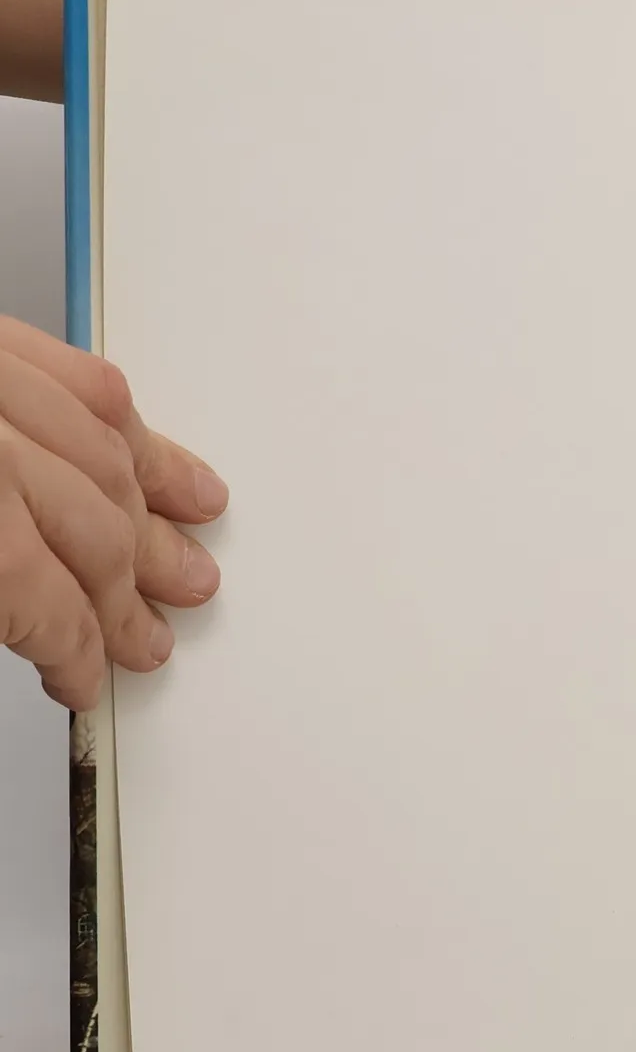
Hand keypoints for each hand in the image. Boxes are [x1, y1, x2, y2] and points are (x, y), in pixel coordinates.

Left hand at [0, 315, 225, 708]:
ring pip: (105, 446)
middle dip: (129, 593)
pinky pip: (76, 373)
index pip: (45, 598)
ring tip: (193, 540)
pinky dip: (121, 417)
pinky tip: (142, 444)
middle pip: (93, 527)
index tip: (83, 678)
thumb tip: (26, 627)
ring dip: (157, 502)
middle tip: (148, 631)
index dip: (77, 650)